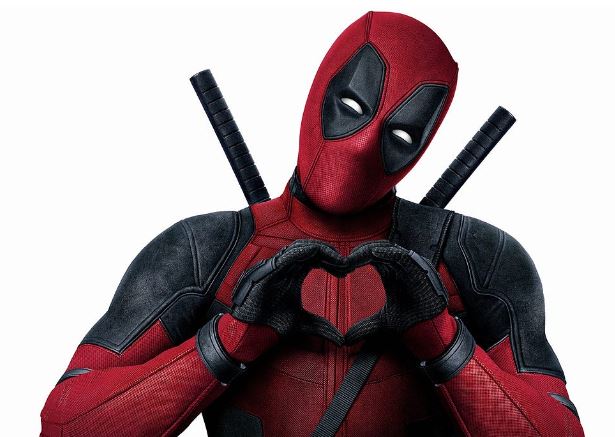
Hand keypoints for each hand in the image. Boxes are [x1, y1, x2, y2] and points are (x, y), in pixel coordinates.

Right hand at [230, 240, 346, 345]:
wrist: (251, 331)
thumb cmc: (272, 324)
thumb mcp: (303, 325)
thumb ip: (322, 327)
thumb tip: (340, 340)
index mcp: (294, 273)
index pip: (316, 257)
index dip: (332, 260)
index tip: (346, 270)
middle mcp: (286, 267)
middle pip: (311, 249)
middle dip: (330, 253)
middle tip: (345, 263)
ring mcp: (277, 267)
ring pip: (301, 247)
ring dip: (321, 250)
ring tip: (336, 259)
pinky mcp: (269, 270)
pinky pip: (287, 254)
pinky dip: (303, 251)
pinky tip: (317, 254)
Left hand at [345, 241, 447, 342]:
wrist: (430, 330)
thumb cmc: (411, 321)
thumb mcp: (382, 323)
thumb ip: (364, 327)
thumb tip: (346, 340)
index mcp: (392, 273)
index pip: (373, 256)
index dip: (358, 257)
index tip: (343, 264)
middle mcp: (402, 267)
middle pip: (379, 248)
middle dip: (361, 251)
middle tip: (346, 258)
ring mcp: (412, 266)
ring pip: (389, 250)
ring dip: (371, 251)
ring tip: (355, 255)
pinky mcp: (421, 269)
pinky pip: (404, 256)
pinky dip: (389, 253)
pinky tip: (374, 253)